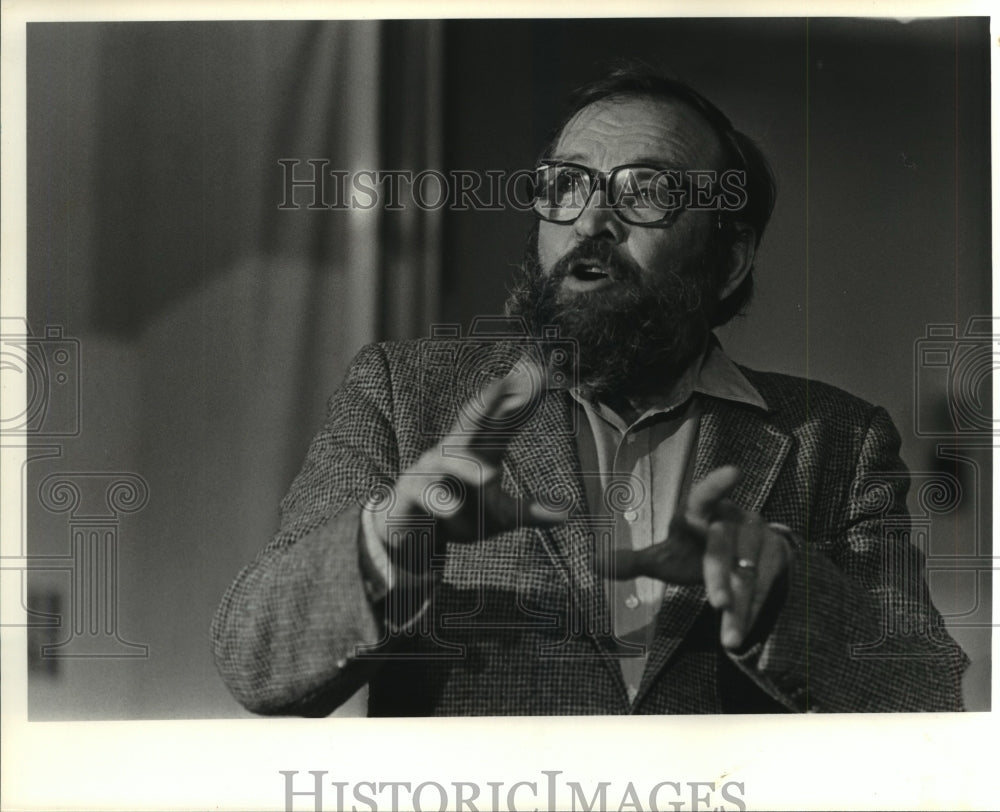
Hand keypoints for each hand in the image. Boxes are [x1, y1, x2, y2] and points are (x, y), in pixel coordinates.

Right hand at [370, 361, 566, 572]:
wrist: (404, 530)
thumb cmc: (455, 514)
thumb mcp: (498, 517)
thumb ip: (531, 512)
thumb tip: (568, 512)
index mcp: (479, 450)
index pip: (504, 420)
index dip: (522, 399)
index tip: (542, 372)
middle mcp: (454, 451)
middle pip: (471, 423)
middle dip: (487, 403)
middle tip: (505, 384)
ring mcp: (431, 470)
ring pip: (449, 464)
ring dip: (468, 468)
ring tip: (491, 475)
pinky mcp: (412, 493)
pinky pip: (426, 494)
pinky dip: (439, 500)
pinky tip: (451, 506)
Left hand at [610, 465, 790, 648]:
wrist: (743, 557)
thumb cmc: (695, 550)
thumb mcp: (666, 556)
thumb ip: (635, 560)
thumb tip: (594, 562)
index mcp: (700, 512)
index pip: (705, 495)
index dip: (718, 485)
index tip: (734, 472)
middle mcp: (733, 519)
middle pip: (724, 547)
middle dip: (720, 577)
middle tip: (718, 604)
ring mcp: (757, 537)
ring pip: (748, 574)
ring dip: (740, 608)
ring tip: (730, 640)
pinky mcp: (776, 556)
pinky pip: (765, 586)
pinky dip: (754, 611)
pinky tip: (742, 633)